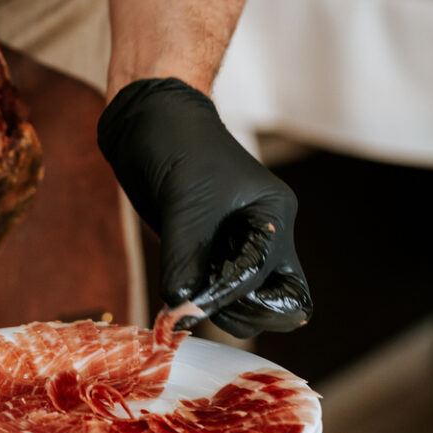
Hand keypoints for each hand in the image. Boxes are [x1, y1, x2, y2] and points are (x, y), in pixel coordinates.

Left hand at [97, 78, 310, 337]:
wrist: (150, 120)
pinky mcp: (213, 252)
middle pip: (282, 301)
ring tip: (180, 298)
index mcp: (273, 215)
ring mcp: (241, 246)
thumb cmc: (176, 145)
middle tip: (196, 301)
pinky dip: (200, 301)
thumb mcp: (183, 202)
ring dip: (218, 310)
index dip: (226, 294)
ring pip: (251, 304)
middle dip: (243, 312)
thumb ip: (185, 257)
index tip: (186, 304)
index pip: (264, 276)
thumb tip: (183, 309)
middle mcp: (266, 235)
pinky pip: (219, 291)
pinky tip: (175, 295)